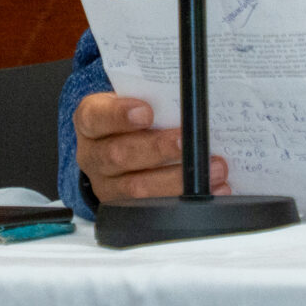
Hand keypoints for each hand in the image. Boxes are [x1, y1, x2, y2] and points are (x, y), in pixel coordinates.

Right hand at [72, 92, 229, 201]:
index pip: (95, 117)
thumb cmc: (133, 119)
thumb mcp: (134, 100)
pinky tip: (214, 190)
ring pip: (137, 188)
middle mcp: (93, 156)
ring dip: (178, 179)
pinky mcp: (127, 208)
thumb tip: (193, 97)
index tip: (147, 112)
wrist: (120, 145)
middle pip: (117, 155)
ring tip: (213, 168)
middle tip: (186, 140)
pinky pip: (157, 209)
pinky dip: (189, 199)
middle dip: (157, 148)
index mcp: (90, 121)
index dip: (119, 116)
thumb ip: (155, 98)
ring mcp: (108, 186)